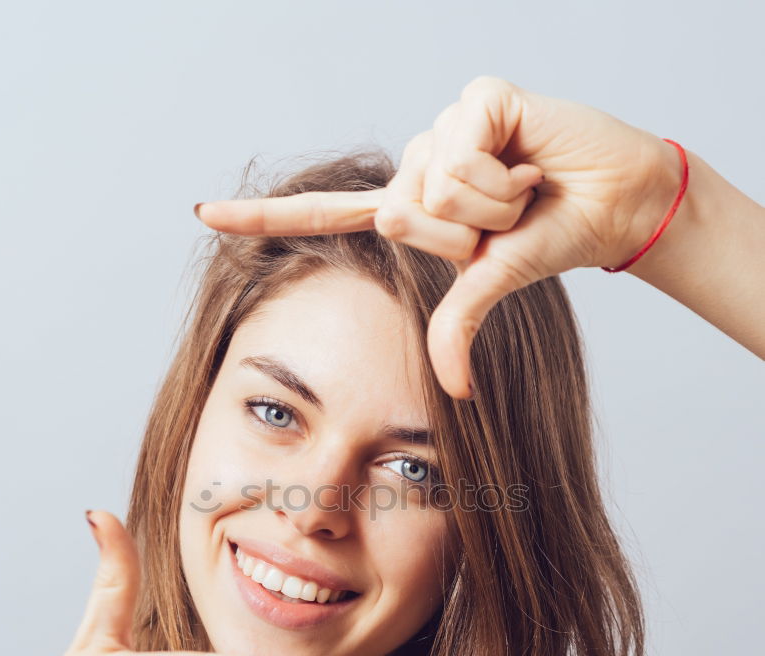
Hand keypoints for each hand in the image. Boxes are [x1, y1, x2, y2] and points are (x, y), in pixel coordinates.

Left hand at [195, 75, 682, 397]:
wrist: (617, 204)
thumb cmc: (552, 241)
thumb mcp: (493, 287)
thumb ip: (457, 323)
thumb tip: (454, 391)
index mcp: (410, 209)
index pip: (326, 216)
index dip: (266, 220)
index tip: (204, 215)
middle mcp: (417, 164)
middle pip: (398, 217)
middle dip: (464, 238)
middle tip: (508, 223)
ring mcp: (443, 127)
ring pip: (431, 189)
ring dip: (491, 210)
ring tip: (525, 193)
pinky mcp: (476, 98)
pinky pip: (465, 156)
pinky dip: (506, 181)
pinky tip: (533, 162)